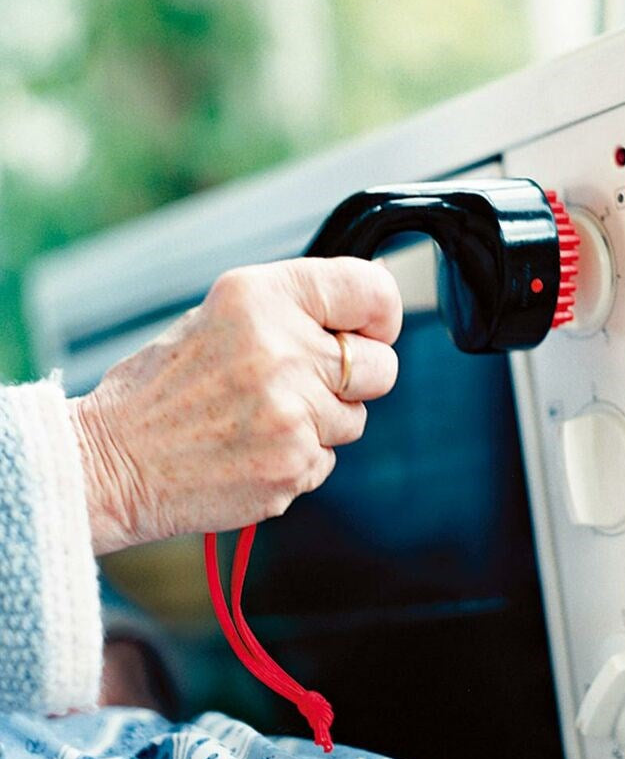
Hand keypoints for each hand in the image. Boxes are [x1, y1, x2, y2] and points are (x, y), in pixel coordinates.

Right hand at [69, 257, 401, 554]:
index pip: (371, 292)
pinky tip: (251, 449)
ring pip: (355, 419)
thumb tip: (374, 303)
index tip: (372, 329)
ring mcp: (291, 412)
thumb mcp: (221, 315)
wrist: (108, 462)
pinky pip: (328, 459)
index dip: (381, 315)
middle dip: (354, 377)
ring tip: (258, 418)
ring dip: (321, 421)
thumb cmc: (164, 387)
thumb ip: (297, 307)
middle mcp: (282, 349)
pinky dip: (299, 457)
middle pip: (381, 366)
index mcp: (262, 297)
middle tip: (302, 382)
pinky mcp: (292, 465)